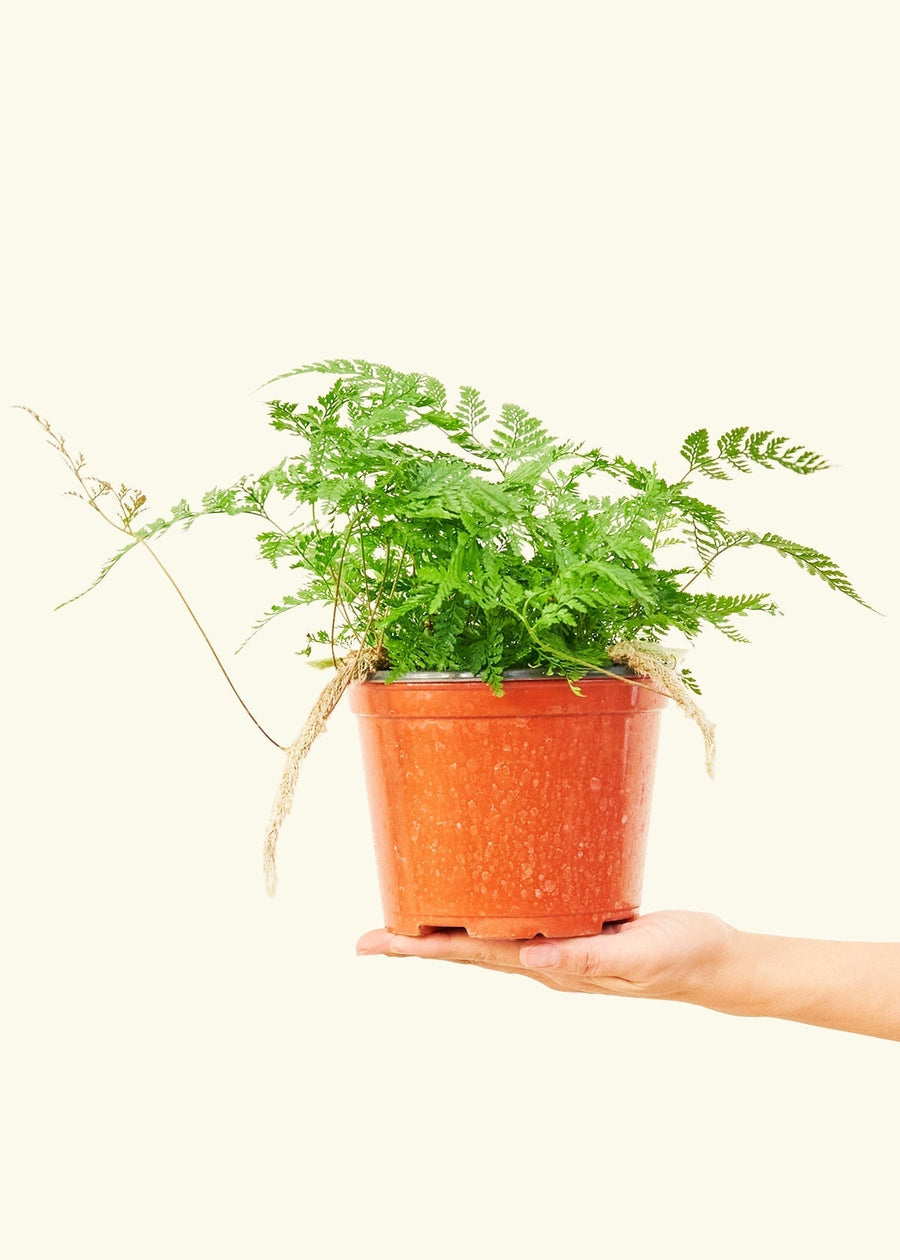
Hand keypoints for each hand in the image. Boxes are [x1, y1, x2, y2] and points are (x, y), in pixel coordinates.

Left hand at [356, 910, 739, 1001]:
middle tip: (368, 936)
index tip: (376, 944)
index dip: (423, 947)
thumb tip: (533, 961)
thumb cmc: (682, 957)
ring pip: (489, 931)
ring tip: (408, 913)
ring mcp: (557, 941)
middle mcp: (544, 956)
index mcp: (551, 966)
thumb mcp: (639, 955)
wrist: (716, 959)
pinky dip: (489, 903)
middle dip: (418, 940)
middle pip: (468, 947)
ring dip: (447, 924)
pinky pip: (520, 913)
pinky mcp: (576, 920)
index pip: (472, 954)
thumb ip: (589, 956)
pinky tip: (480, 889)